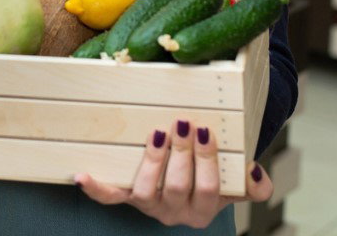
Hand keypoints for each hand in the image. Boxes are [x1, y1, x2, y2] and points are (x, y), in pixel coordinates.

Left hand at [75, 120, 272, 228]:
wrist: (190, 184)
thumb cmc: (214, 175)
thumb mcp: (237, 182)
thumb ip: (253, 182)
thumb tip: (254, 172)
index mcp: (205, 209)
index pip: (209, 190)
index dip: (207, 162)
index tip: (205, 131)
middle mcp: (176, 213)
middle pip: (178, 188)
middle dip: (181, 154)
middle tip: (182, 124)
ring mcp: (150, 205)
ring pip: (147, 192)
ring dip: (152, 162)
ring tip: (158, 135)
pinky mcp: (128, 197)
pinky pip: (110, 197)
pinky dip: (96, 188)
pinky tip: (82, 175)